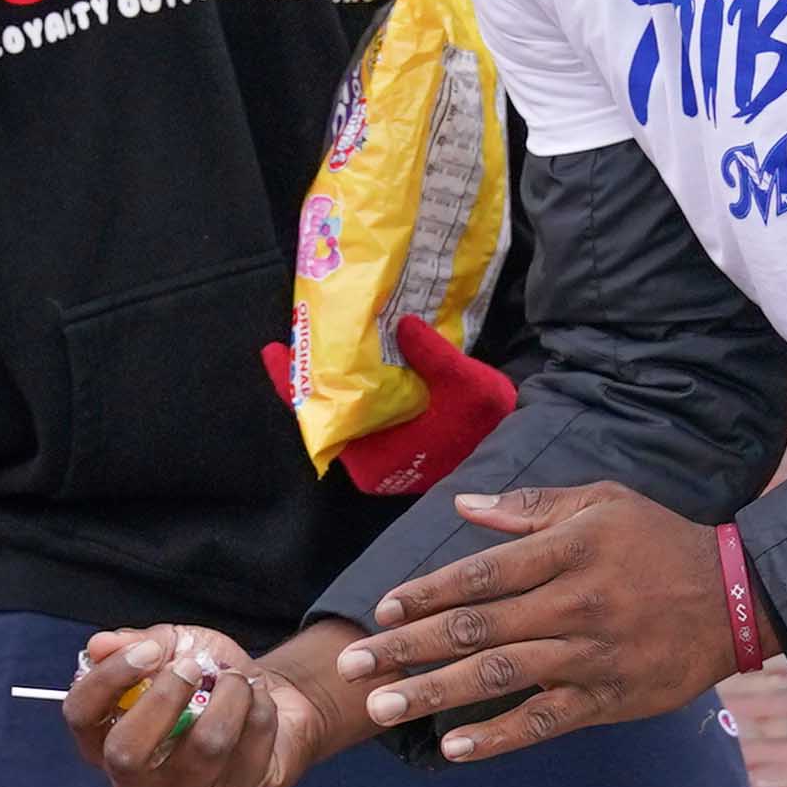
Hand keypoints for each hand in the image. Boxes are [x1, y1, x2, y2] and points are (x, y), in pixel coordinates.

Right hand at [61, 622, 359, 786]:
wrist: (266, 701)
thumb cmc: (205, 679)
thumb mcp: (171, 648)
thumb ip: (136, 644)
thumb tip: (99, 646)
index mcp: (105, 739)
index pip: (82, 717)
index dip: (108, 679)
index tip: (148, 650)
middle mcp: (135, 780)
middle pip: (127, 754)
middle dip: (164, 698)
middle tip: (193, 666)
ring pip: (205, 745)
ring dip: (228, 694)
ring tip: (236, 677)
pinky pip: (250, 745)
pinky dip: (258, 706)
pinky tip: (256, 702)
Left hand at [268, 316, 517, 499]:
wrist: (512, 450)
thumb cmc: (488, 426)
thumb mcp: (470, 386)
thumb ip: (434, 357)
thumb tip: (403, 324)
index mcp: (375, 459)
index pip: (320, 419)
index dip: (293, 385)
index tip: (274, 351)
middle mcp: (368, 462)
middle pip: (325, 413)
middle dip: (310, 375)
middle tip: (298, 331)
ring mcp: (377, 454)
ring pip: (342, 410)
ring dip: (332, 376)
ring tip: (320, 335)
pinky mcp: (389, 443)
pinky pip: (360, 409)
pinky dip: (355, 382)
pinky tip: (353, 353)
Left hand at [342, 480, 740, 760]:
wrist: (738, 597)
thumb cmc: (660, 543)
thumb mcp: (602, 502)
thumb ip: (530, 510)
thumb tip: (463, 507)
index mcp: (568, 552)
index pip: (481, 574)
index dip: (426, 593)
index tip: (380, 608)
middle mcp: (572, 604)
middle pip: (474, 628)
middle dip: (405, 648)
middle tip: (351, 667)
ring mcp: (589, 656)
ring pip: (498, 676)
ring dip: (433, 695)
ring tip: (381, 708)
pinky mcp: (607, 697)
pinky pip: (544, 720)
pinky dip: (498, 736)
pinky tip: (454, 748)